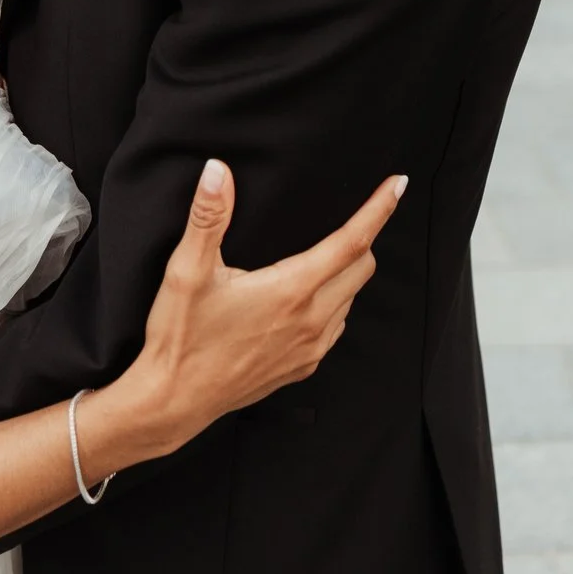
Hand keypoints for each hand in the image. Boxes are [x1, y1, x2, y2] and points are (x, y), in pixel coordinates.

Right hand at [110, 160, 403, 461]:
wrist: (174, 400)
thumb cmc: (181, 337)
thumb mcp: (187, 271)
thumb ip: (208, 217)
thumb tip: (218, 172)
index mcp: (290, 290)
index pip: (352, 241)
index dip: (379, 209)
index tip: (398, 184)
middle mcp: (311, 321)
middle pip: (362, 268)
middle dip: (363, 237)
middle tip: (352, 216)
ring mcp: (311, 348)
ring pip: (350, 298)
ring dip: (346, 273)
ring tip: (321, 256)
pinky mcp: (303, 366)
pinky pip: (335, 327)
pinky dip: (332, 304)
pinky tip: (304, 299)